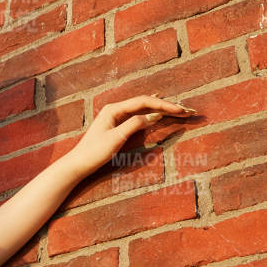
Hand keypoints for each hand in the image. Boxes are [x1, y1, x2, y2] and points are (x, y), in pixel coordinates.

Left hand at [65, 94, 198, 176]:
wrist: (78, 164)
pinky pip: (138, 116)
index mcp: (114, 109)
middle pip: (145, 103)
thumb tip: (153, 115)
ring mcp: (115, 117)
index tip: (180, 110)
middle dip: (167, 106)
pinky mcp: (117, 125)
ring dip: (161, 110)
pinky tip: (158, 109)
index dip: (164, 105)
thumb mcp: (116, 138)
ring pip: (143, 109)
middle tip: (188, 110)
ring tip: (180, 110)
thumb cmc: (94, 152)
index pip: (144, 102)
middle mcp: (115, 109)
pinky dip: (151, 113)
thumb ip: (134, 124)